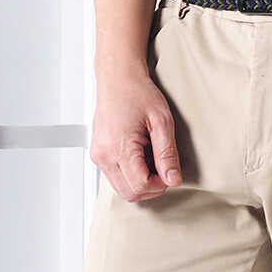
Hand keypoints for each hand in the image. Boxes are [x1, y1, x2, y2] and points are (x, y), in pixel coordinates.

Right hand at [91, 69, 183, 202]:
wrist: (118, 78)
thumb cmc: (137, 93)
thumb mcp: (162, 121)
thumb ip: (167, 154)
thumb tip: (173, 179)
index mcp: (119, 147)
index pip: (140, 185)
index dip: (160, 184)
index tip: (169, 171)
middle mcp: (104, 155)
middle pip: (129, 193)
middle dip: (151, 187)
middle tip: (163, 167)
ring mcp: (98, 156)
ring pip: (122, 189)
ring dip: (141, 182)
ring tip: (151, 158)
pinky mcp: (98, 154)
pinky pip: (116, 177)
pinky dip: (131, 174)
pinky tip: (141, 157)